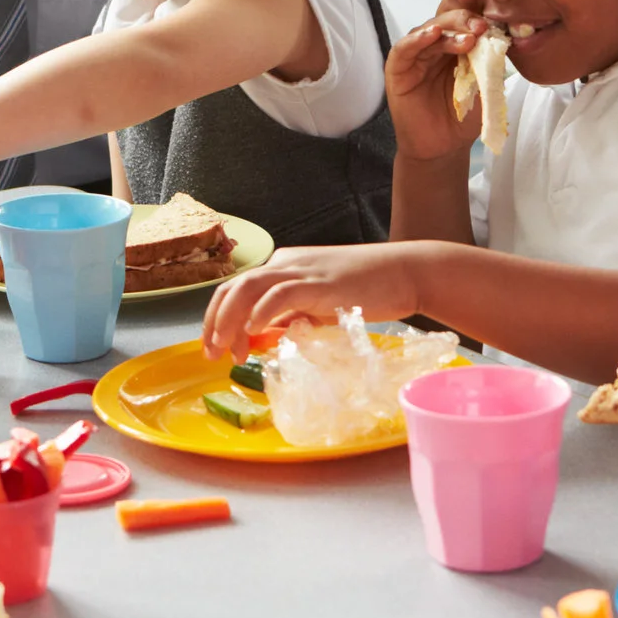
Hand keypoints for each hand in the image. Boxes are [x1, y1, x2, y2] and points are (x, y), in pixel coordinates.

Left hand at [202, 244, 426, 357]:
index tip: (217, 348)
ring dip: (230, 320)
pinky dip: (261, 313)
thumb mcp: (319, 305)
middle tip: (212, 353)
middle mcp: (285, 264)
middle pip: (232, 288)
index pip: (236, 290)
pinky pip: (279, 295)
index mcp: (282, 267)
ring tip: (227, 349)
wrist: (405, 272)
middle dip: (215, 322)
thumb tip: (265, 337)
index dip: (218, 319)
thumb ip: (292, 317)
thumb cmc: (367, 290)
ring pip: (247, 289)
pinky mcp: (318, 283)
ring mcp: (301, 271)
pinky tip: (254, 332)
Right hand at [381, 0, 488, 166]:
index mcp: (457, 43)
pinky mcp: (398, 69)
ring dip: (449, 29)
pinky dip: (417, 39)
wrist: (444, 147)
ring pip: (429, 28)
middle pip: (447, 15)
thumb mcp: (485, 83)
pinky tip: (432, 35)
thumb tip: (504, 33)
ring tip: (468, 38)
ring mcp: (416, 55)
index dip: (479, 12)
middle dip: (466, 19)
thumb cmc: (464, 117)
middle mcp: (435, 44)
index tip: (497, 20)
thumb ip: (491, 59)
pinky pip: (404, 48)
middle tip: (482, 27)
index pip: (465, 14)